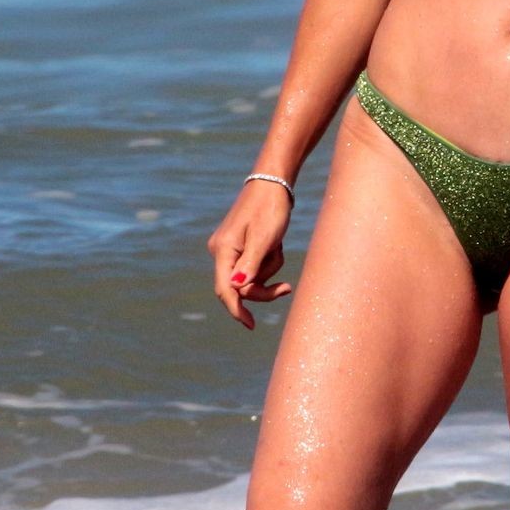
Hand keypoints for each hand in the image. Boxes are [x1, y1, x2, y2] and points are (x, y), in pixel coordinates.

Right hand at [207, 181, 294, 329]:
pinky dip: (268, 260)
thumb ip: (251, 264)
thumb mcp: (265, 237)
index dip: (237, 310)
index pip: (225, 290)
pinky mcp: (240, 246)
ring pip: (251, 277)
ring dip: (269, 268)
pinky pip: (255, 266)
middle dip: (264, 287)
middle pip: (240, 287)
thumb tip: (237, 289)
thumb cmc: (270, 208)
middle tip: (288, 287)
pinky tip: (276, 243)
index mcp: (223, 249)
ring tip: (278, 245)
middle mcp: (221, 251)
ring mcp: (229, 249)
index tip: (251, 325)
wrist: (274, 184)